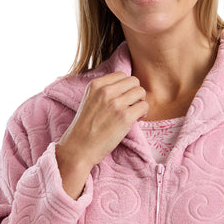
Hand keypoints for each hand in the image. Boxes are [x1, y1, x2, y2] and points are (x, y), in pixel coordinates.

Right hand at [55, 71, 148, 197]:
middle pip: (134, 81)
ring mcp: (115, 103)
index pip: (122, 75)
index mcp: (96, 85)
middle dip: (135, 93)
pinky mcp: (125, 117)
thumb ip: (104, 90)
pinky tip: (135, 120)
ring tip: (133, 113)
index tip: (122, 98)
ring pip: (141, 92)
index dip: (126, 87)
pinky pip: (144, 106)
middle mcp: (106, 91)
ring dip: (140, 102)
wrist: (79, 148)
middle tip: (130, 106)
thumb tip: (126, 86)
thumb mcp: (89, 100)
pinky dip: (143, 113)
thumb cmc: (85, 127)